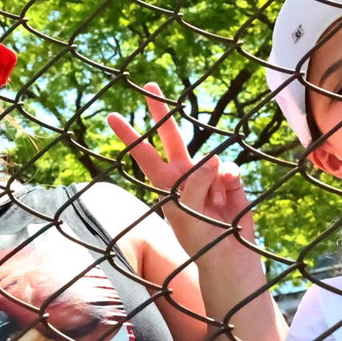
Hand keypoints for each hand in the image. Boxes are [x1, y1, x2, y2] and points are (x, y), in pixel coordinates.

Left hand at [108, 83, 253, 254]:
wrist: (227, 255)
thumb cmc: (200, 238)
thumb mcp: (187, 212)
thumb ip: (194, 183)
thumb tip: (212, 156)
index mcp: (165, 183)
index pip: (143, 154)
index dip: (130, 135)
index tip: (112, 116)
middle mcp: (184, 174)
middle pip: (171, 136)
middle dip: (160, 112)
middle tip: (149, 85)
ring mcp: (208, 174)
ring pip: (208, 160)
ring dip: (210, 183)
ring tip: (213, 207)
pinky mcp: (230, 178)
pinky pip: (228, 168)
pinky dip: (228, 183)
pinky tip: (228, 199)